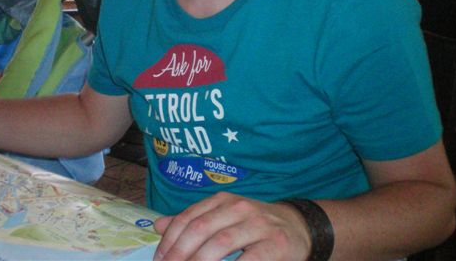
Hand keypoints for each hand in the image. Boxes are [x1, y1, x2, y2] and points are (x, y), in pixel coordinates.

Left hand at [153, 192, 310, 260]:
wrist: (297, 226)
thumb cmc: (254, 225)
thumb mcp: (224, 216)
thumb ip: (194, 220)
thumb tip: (158, 226)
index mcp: (222, 200)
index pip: (188, 218)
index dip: (170, 241)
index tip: (159, 260)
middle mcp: (238, 207)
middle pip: (200, 229)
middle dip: (180, 253)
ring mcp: (257, 224)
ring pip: (220, 244)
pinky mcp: (275, 243)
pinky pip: (248, 260)